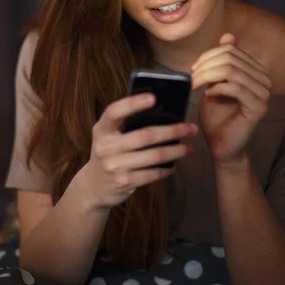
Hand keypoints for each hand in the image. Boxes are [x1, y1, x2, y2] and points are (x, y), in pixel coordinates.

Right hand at [82, 93, 197, 209]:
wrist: (93, 187)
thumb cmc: (108, 154)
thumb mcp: (108, 137)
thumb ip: (124, 125)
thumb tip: (160, 113)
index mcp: (102, 130)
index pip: (114, 112)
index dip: (133, 103)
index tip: (153, 98)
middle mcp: (106, 147)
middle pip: (145, 135)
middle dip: (173, 131)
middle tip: (191, 128)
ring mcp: (115, 166)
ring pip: (154, 155)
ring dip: (176, 151)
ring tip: (189, 147)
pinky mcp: (124, 181)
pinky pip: (152, 173)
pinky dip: (166, 169)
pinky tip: (174, 165)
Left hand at [191, 32, 271, 165]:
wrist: (221, 145)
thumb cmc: (217, 115)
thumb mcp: (215, 82)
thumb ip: (221, 62)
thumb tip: (228, 36)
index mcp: (254, 71)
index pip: (230, 51)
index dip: (207, 56)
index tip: (193, 69)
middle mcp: (263, 80)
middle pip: (230, 58)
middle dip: (205, 66)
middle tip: (191, 79)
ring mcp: (263, 94)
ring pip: (231, 71)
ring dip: (207, 77)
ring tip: (196, 86)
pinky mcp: (258, 107)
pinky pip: (236, 87)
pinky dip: (217, 88)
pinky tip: (208, 95)